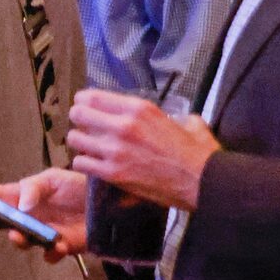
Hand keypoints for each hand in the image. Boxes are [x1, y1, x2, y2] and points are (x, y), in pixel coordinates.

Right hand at [0, 168, 90, 262]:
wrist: (109, 204)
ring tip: (18, 236)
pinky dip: (51, 252)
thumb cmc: (78, 187)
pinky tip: (56, 247)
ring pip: (19, 240)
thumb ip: (34, 188)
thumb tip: (22, 206)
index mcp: (17, 196)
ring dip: (16, 239)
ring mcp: (39, 233)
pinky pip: (49, 254)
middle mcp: (24, 216)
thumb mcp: (54, 178)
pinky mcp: (60, 247)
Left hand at [68, 90, 221, 211]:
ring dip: (81, 142)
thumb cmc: (198, 154)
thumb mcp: (186, 123)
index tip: (86, 106)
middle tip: (87, 127)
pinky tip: (94, 164)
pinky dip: (85, 163)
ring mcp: (115, 150)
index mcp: (139, 109)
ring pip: (74, 138)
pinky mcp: (113, 173)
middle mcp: (123, 126)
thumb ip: (171, 116)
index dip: (85, 102)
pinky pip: (80, 163)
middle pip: (77, 114)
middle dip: (80, 120)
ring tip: (90, 146)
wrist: (204, 182)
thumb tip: (171, 117)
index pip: (92, 97)